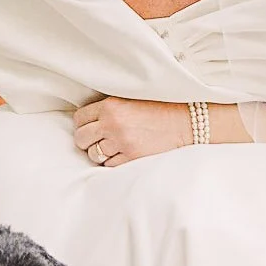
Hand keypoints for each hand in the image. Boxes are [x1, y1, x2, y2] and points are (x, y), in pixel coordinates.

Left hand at [73, 96, 192, 166]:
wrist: (186, 123)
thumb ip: (108, 108)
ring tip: (115, 145)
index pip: (79, 118)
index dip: (84, 123)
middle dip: (88, 140)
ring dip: (101, 152)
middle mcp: (112, 124)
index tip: (91, 126)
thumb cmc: (160, 109)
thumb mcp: (131, 100)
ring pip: (94, 154)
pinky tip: (125, 153)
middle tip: (100, 138)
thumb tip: (86, 120)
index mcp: (111, 106)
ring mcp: (121, 143)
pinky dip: (114, 161)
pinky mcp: (130, 159)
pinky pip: (109, 165)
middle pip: (81, 138)